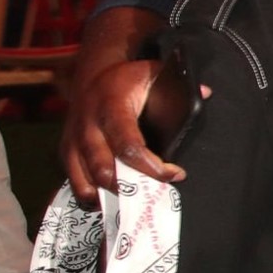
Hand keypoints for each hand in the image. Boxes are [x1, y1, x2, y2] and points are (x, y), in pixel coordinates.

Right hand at [61, 58, 176, 201]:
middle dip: (133, 187)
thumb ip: (178, 84)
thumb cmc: (126, 79)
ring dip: (113, 195)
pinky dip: (92, 195)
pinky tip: (114, 199)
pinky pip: (75, 181)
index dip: (152, 166)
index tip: (176, 174)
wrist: (89, 74)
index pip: (128, 145)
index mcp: (111, 106)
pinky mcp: (66, 151)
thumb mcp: (151, 73)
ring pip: (88, 180)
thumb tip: (205, 93)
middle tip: (157, 191)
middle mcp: (87, 125)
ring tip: (138, 199)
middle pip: (104, 169)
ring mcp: (73, 140)